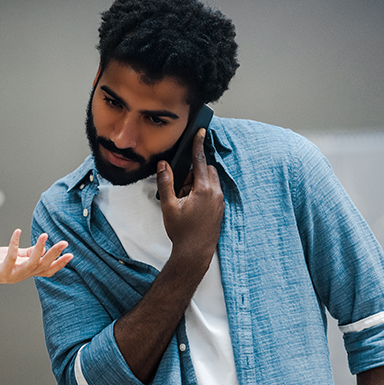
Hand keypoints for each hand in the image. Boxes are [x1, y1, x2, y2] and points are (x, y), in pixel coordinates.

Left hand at [0, 230, 70, 290]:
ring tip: (44, 236)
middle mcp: (21, 275)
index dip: (58, 263)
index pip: (46, 269)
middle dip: (54, 254)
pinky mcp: (0, 272)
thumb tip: (42, 248)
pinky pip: (10, 258)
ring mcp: (12, 275)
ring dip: (38, 249)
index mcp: (26, 271)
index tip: (71, 254)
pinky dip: (14, 245)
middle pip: (42, 265)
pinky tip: (17, 232)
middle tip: (64, 243)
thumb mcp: (13, 256)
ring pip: (30, 263)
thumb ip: (26, 253)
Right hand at [155, 128, 223, 269]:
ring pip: (210, 180)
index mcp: (204, 189)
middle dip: (193, 171)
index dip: (199, 145)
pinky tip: (191, 205)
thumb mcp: (169, 206)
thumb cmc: (182, 231)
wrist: (195, 253)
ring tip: (184, 198)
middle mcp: (216, 193)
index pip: (200, 160)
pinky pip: (213, 191)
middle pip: (206, 169)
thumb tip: (164, 165)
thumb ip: (166, 183)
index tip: (201, 131)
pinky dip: (202, 191)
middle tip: (179, 186)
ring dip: (198, 182)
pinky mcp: (220, 209)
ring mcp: (220, 201)